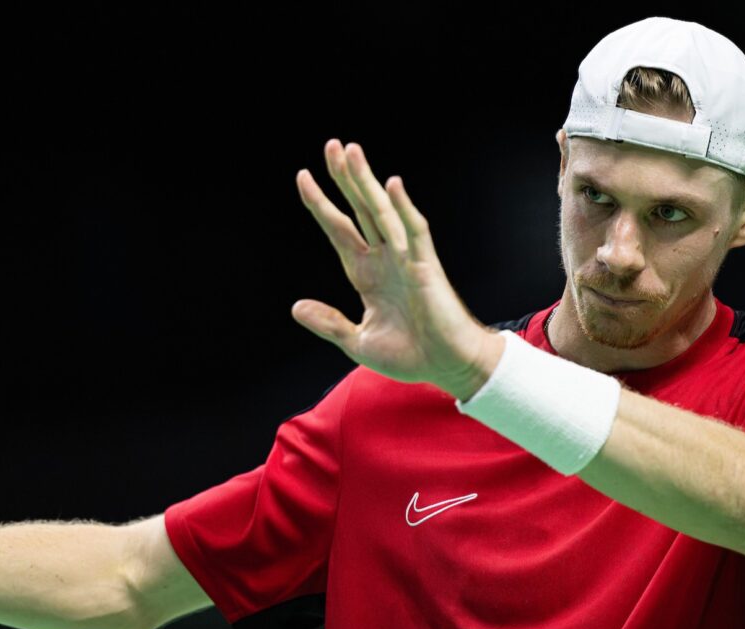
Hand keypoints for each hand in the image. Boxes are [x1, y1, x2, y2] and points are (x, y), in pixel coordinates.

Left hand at [292, 139, 502, 396]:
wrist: (448, 367)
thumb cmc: (411, 355)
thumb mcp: (358, 341)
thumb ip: (329, 322)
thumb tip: (296, 307)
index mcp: (366, 274)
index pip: (338, 230)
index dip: (320, 204)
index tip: (302, 176)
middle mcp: (384, 258)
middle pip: (360, 209)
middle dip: (345, 177)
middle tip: (331, 144)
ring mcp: (405, 259)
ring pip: (383, 211)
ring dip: (367, 182)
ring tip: (351, 151)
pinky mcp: (427, 267)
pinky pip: (415, 232)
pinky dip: (404, 208)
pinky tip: (392, 185)